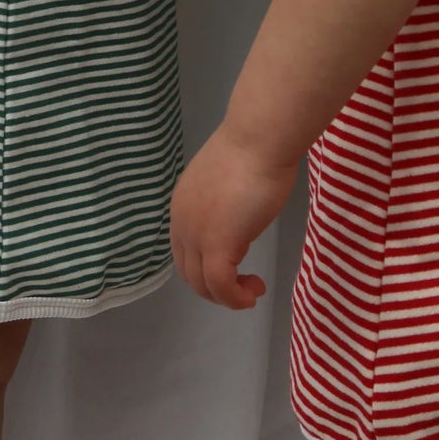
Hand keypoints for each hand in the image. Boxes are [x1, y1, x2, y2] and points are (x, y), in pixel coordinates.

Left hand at [170, 125, 298, 308]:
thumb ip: (223, 207)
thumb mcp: (229, 185)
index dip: (206, 268)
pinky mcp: (217, 245)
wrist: (258, 140)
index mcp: (182, 206)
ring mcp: (196, 235)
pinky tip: (254, 293)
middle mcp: (181, 222)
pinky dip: (236, 299)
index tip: (237, 267)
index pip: (185, 251)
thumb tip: (235, 223)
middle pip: (189, 273)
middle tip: (245, 285)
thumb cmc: (253, 154)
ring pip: (202, 285)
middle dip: (216, 287)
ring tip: (252, 290)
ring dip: (227, 297)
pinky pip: (221, 287)